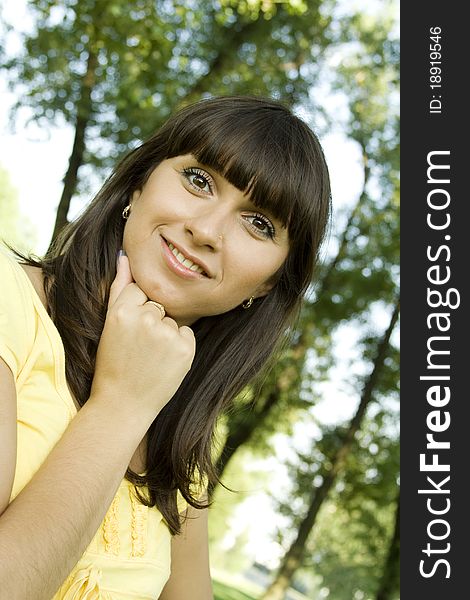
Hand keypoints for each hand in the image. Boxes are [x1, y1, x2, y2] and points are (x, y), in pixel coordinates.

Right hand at [89, 255, 194, 421]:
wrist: (123, 404)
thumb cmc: (113, 362)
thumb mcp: (110, 323)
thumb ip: (119, 287)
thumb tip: (125, 256)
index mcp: (122, 311)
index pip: (139, 290)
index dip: (135, 311)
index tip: (128, 332)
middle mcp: (145, 319)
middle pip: (158, 304)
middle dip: (152, 321)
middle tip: (138, 347)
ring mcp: (167, 335)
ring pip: (173, 320)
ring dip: (166, 334)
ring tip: (150, 357)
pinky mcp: (185, 349)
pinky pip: (186, 334)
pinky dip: (180, 346)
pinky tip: (164, 361)